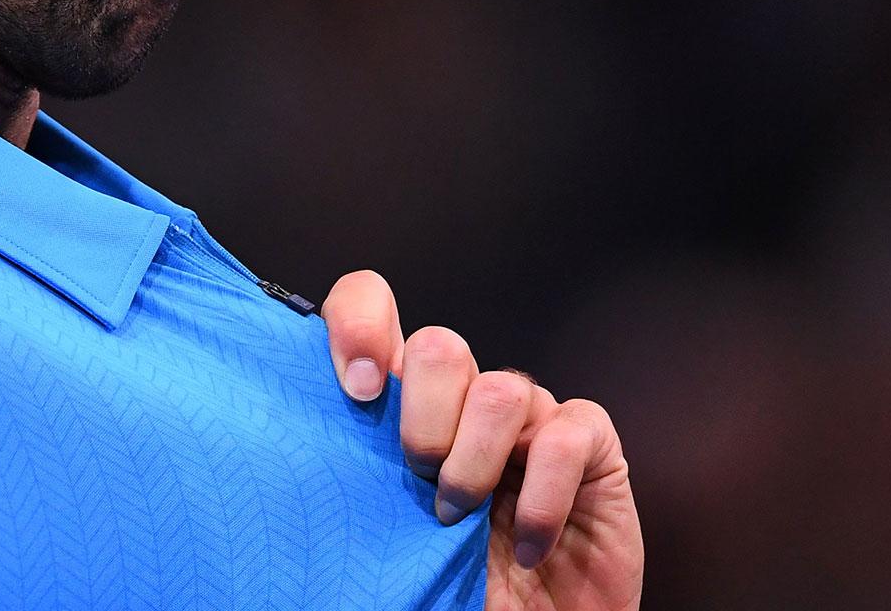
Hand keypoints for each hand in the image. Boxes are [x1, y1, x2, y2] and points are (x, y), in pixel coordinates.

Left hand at [320, 271, 643, 610]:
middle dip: (422, 422)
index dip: (358, 324)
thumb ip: (359, 474)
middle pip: (440, 346)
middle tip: (418, 485)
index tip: (358, 390)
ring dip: (474, 465)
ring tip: (461, 522)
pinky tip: (529, 546)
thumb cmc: (450, 584)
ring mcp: (532, 414)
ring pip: (500, 390)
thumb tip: (299, 450)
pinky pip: (566, 437)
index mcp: (409, 399)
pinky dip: (542, 499)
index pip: (370, 306)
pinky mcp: (591, 444)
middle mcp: (468, 394)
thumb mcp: (386, 529)